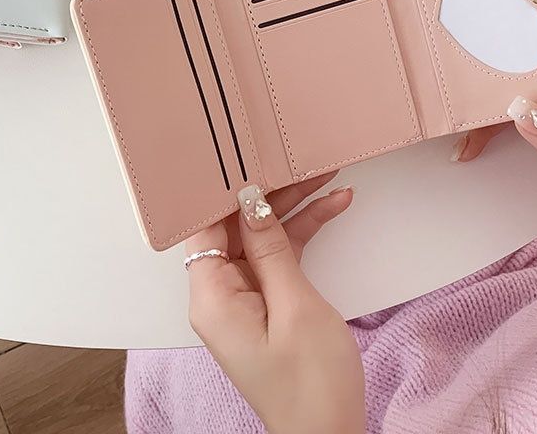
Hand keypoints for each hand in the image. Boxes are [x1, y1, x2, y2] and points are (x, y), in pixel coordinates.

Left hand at [186, 175, 364, 433]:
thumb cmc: (311, 383)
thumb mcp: (294, 305)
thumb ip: (271, 248)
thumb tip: (251, 200)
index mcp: (211, 297)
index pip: (204, 226)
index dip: (221, 190)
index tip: (241, 154)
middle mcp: (220, 294)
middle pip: (236, 226)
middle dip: (270, 193)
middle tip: (299, 161)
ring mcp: (245, 297)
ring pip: (262, 236)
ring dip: (295, 209)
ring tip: (328, 175)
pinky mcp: (268, 302)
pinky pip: (279, 256)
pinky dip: (304, 233)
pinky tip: (333, 207)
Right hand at [453, 60, 536, 262]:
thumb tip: (523, 111)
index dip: (524, 66)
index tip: (488, 77)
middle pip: (535, 78)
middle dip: (498, 92)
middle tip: (464, 110)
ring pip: (522, 98)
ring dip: (492, 115)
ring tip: (465, 138)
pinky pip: (521, 118)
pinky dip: (496, 130)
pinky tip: (474, 145)